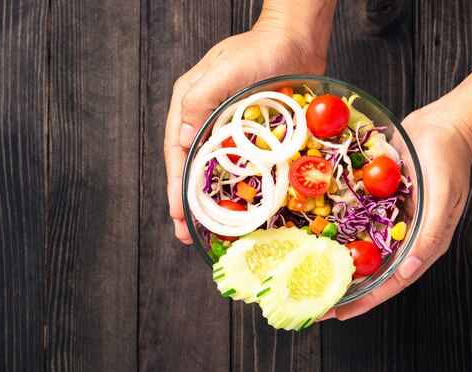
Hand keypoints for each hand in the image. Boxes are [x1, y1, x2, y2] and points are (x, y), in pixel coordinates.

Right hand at [164, 21, 328, 243]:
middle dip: (188, 200)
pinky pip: (243, 163)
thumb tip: (183, 142)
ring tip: (209, 228)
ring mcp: (231, 127)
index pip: (177, 152)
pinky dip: (239, 185)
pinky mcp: (254, 132)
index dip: (176, 186)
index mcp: (191, 105)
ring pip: (216, 169)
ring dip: (212, 198)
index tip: (178, 215)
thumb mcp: (222, 72)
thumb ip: (199, 104)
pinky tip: (241, 204)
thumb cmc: (258, 50)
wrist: (295, 39)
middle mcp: (206, 119)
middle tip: (187, 233)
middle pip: (192, 166)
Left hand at [318, 100, 471, 320]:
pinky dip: (333, 231)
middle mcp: (400, 237)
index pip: (391, 281)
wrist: (441, 124)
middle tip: (312, 303)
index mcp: (421, 243)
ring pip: (357, 249)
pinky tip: (311, 237)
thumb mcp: (443, 197)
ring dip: (333, 264)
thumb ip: (429, 235)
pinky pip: (351, 221)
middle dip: (342, 289)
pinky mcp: (373, 202)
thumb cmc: (447, 161)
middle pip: (369, 271)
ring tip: (305, 277)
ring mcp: (384, 220)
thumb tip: (408, 271)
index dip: (365, 300)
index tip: (338, 314)